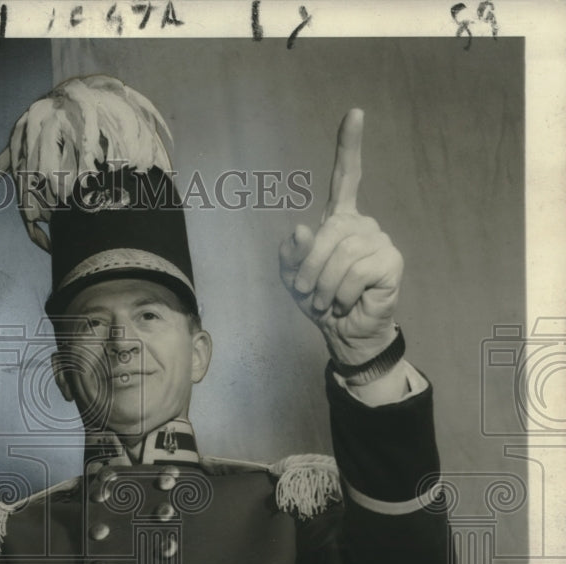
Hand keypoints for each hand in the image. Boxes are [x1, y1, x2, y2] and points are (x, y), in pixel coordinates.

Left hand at [278, 109, 402, 364]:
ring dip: (325, 285)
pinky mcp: (391, 261)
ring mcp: (379, 240)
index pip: (346, 176)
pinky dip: (342, 294)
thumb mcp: (292, 277)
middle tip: (308, 294)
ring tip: (328, 301)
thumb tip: (301, 229)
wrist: (345, 332)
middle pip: (328, 233)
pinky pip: (355, 272)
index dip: (349, 145)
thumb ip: (290, 254)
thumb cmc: (319, 300)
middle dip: (309, 268)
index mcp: (339, 219)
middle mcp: (362, 224)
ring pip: (341, 254)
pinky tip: (347, 302)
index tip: (355, 112)